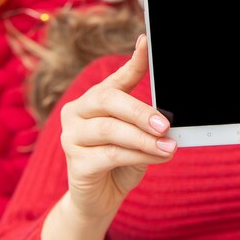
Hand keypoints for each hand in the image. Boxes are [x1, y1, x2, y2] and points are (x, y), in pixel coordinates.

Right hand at [59, 34, 176, 219]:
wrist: (100, 198)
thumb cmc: (121, 160)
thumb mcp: (137, 136)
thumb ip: (147, 122)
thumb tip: (168, 116)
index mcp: (95, 99)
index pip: (117, 77)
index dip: (134, 60)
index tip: (147, 42)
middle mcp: (77, 112)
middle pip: (109, 100)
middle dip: (141, 111)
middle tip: (165, 124)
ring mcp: (71, 137)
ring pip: (111, 130)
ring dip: (144, 139)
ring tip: (169, 146)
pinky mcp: (75, 163)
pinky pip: (111, 155)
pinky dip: (139, 156)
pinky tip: (158, 157)